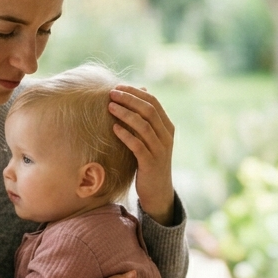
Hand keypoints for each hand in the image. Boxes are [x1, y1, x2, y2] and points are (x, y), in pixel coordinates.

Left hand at [109, 85, 176, 224]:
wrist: (158, 191)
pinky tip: (114, 128)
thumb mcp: (151, 138)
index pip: (153, 102)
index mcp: (167, 127)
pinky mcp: (150, 163)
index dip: (135, 92)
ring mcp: (160, 150)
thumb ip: (146, 119)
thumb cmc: (150, 161)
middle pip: (149, 110)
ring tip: (110, 107)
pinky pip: (138, 146)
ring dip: (125, 114)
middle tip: (111, 93)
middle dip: (129, 99)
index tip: (118, 86)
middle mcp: (166, 136)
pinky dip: (126, 135)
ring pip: (143, 126)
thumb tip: (139, 91)